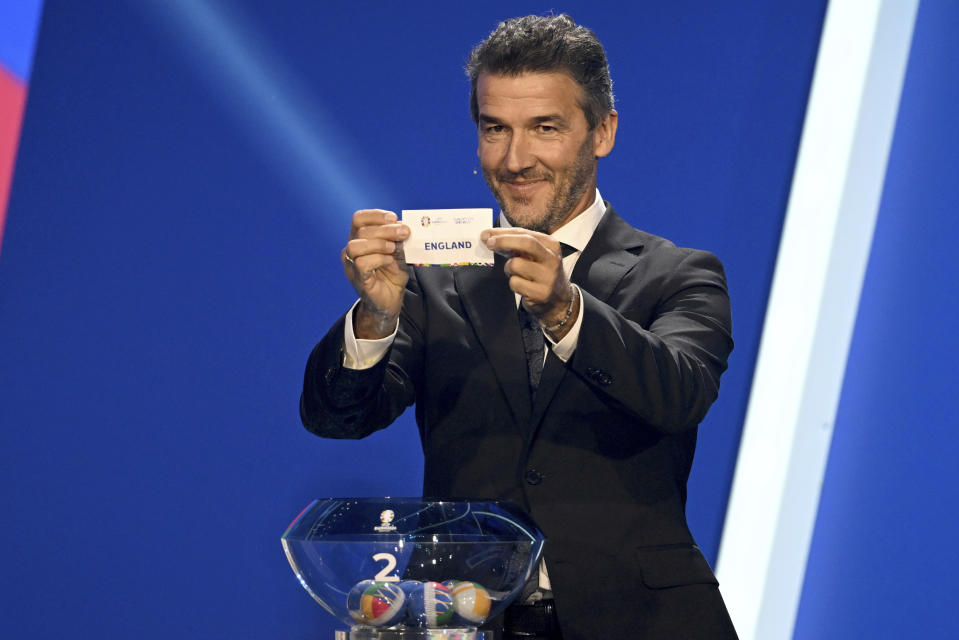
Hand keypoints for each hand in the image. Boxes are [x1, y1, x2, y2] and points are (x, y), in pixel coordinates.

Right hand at [342, 209, 409, 338]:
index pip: (359, 218)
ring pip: (356, 246)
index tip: (394, 218)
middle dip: (386, 229)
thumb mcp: (399, 251)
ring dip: (378, 243)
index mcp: (360, 239)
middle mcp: (351, 250)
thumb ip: (399, 238)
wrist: (391, 299)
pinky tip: (389, 261)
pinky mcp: (357, 278)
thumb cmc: (392, 273)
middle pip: (361, 230)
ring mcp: (351, 265)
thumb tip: (404, 225)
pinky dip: (378, 259)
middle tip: (404, 233)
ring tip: (393, 248)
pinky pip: (361, 263)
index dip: (375, 215)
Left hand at [480, 228, 578, 339]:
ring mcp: (548, 277)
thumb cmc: (539, 273)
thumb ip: (513, 244)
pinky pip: (515, 283)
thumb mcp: (533, 255)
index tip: (487, 234)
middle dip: (504, 241)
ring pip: (516, 265)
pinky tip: (522, 286)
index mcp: (551, 245)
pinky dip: (513, 283)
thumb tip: (487, 236)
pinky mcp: (541, 293)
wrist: (558, 301)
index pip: (524, 233)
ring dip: (509, 269)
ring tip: (515, 273)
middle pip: (526, 243)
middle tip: (489, 244)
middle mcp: (552, 259)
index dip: (503, 233)